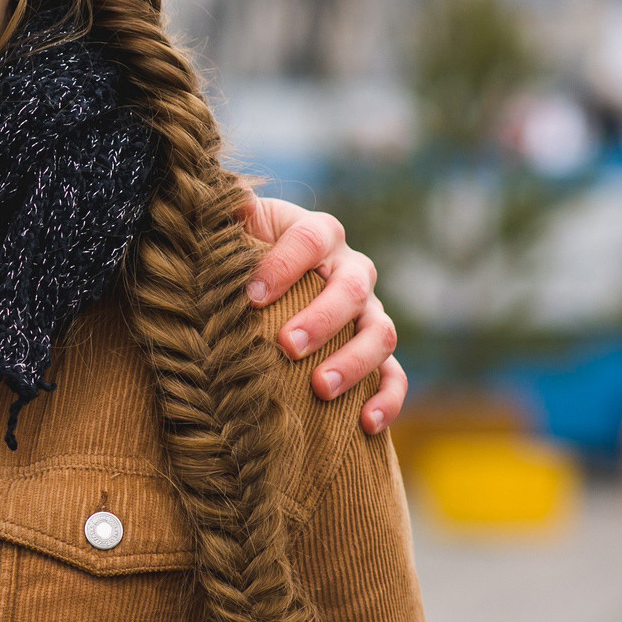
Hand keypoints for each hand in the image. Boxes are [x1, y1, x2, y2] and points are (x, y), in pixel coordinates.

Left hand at [240, 197, 406, 435]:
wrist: (268, 289)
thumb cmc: (245, 257)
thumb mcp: (236, 229)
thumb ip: (229, 213)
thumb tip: (226, 196)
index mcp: (319, 234)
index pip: (310, 240)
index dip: (284, 264)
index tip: (251, 295)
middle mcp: (352, 271)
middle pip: (352, 288)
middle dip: (321, 318)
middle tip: (285, 345)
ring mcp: (370, 313)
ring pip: (381, 332)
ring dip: (354, 362)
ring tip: (320, 388)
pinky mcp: (378, 354)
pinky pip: (395, 376)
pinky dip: (387, 400)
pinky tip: (366, 425)